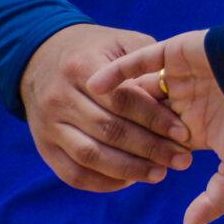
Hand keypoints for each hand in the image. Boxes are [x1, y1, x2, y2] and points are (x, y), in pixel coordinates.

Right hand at [20, 23, 190, 191]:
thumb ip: (146, 62)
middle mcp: (59, 98)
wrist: (40, 59)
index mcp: (81, 67)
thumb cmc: (95, 50)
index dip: (154, 118)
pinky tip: (131, 180)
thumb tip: (178, 91)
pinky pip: (73, 173)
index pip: (121, 99)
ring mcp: (48, 125)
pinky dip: (103, 182)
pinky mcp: (44, 147)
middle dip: (149, 148)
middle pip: (108, 130)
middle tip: (181, 159)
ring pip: (90, 156)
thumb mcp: (120, 42)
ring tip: (160, 174)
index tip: (183, 132)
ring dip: (129, 169)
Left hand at [86, 31, 223, 223]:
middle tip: (102, 142)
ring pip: (136, 90)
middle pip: (141, 119)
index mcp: (196, 129)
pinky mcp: (173, 53)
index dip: (141, 156)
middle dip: (125, 133)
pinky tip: (93, 83)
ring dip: (112, 100)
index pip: (157, 144)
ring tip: (82, 111)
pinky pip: (139, 61)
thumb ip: (214, 200)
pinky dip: (116, 71)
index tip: (125, 168)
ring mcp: (177, 78)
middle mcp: (183, 103)